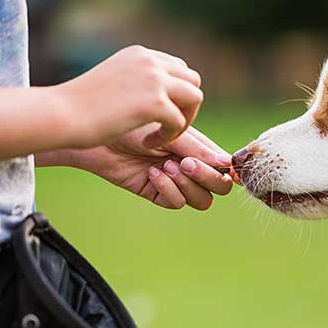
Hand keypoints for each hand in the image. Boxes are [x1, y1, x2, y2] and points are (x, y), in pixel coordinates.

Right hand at [57, 45, 202, 149]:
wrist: (60, 114)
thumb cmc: (79, 105)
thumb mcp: (112, 82)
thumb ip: (136, 80)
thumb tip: (158, 91)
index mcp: (140, 54)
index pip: (179, 68)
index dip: (177, 94)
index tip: (161, 114)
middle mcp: (150, 61)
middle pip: (193, 80)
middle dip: (186, 106)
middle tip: (167, 127)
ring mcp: (154, 80)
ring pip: (195, 98)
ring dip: (183, 120)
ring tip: (162, 135)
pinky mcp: (155, 103)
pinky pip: (179, 122)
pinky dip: (168, 136)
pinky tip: (147, 143)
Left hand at [73, 125, 233, 209]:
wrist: (100, 135)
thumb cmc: (135, 125)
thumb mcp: (171, 132)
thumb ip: (199, 149)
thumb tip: (227, 164)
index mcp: (200, 148)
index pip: (226, 166)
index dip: (225, 169)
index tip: (213, 160)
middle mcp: (192, 166)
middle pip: (220, 187)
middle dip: (207, 177)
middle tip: (186, 163)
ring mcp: (177, 181)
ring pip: (202, 200)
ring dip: (187, 185)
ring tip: (167, 166)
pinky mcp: (159, 193)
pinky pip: (177, 202)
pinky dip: (168, 189)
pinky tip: (152, 172)